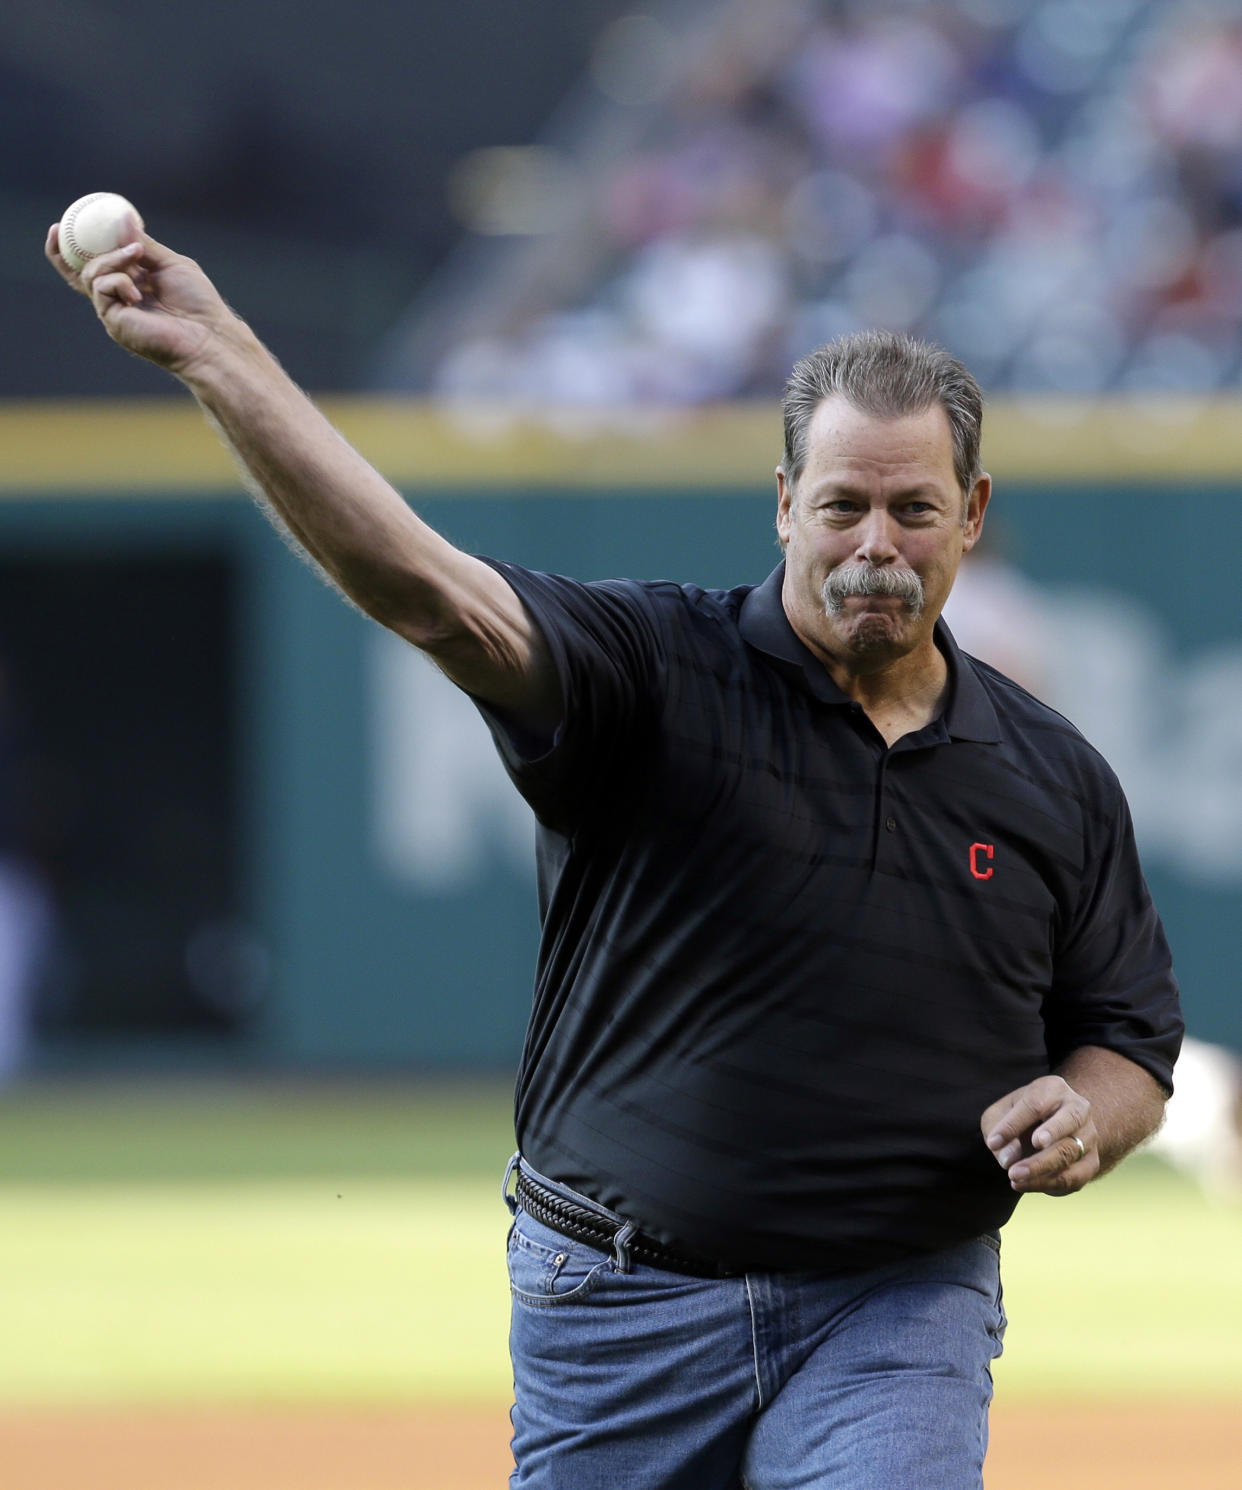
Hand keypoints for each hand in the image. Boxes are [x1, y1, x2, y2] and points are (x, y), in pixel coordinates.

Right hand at [45, 224, 234, 376]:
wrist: (208, 335)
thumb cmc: (198, 303)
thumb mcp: (171, 264)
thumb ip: (144, 245)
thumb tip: (122, 217)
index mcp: (132, 284)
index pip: (99, 265)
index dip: (78, 247)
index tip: (64, 224)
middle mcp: (119, 298)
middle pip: (82, 273)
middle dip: (69, 250)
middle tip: (61, 227)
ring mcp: (114, 311)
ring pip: (92, 274)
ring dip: (112, 258)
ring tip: (137, 256)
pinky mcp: (113, 321)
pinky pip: (101, 288)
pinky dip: (117, 279)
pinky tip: (137, 290)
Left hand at [980, 1075, 1098, 1194]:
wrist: (1054, 1125)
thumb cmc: (1020, 1116)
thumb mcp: (1000, 1114)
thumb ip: (998, 1130)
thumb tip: (1008, 1158)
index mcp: (1053, 1089)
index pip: (1034, 1104)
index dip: (1013, 1125)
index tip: (992, 1143)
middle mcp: (1078, 1108)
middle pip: (1067, 1123)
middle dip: (1044, 1142)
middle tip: (1016, 1164)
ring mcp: (1089, 1135)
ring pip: (1070, 1153)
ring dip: (1040, 1168)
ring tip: (1014, 1177)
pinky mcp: (1091, 1161)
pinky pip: (1074, 1176)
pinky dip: (1048, 1183)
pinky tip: (1024, 1185)